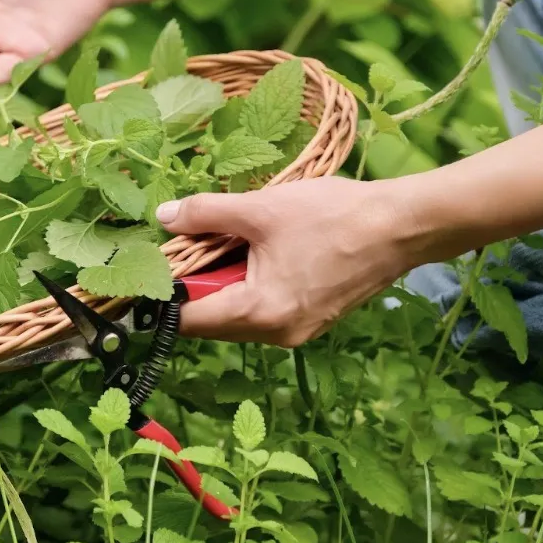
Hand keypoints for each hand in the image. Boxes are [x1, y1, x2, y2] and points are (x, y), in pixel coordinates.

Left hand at [154, 118, 542, 347]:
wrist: (403, 226)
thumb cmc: (333, 216)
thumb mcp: (261, 209)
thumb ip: (206, 215)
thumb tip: (163, 219)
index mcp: (260, 313)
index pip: (189, 318)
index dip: (159, 296)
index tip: (139, 273)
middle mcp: (276, 334)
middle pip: (211, 318)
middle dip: (192, 282)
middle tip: (181, 241)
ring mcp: (296, 329)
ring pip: (236, 311)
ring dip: (221, 279)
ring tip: (221, 238)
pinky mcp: (311, 317)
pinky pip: (262, 305)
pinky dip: (247, 281)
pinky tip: (252, 247)